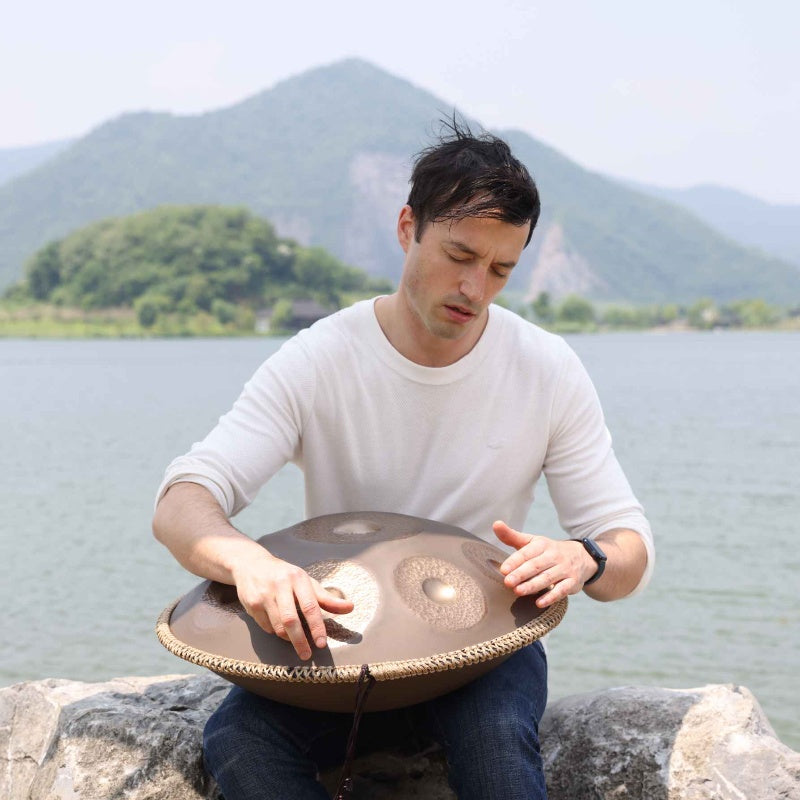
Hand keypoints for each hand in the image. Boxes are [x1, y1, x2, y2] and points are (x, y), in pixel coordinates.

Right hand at [232, 551, 353, 659]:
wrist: (251, 564)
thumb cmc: (285, 576)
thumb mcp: (306, 582)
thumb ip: (327, 598)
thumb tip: (350, 607)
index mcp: (298, 578)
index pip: (309, 606)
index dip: (317, 626)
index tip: (321, 643)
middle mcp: (280, 585)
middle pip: (291, 620)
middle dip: (300, 641)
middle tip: (307, 655)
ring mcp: (264, 595)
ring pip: (278, 626)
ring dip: (288, 638)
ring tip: (295, 640)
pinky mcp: (251, 604)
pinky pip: (266, 627)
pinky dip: (275, 632)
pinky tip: (279, 627)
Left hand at [493, 521, 595, 607]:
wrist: (580, 556)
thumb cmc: (548, 551)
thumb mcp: (532, 542)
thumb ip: (512, 536)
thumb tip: (496, 524)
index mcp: (542, 544)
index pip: (527, 553)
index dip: (515, 561)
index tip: (503, 569)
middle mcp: (554, 555)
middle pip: (536, 565)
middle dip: (521, 574)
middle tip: (507, 582)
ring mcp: (564, 569)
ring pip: (547, 578)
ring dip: (533, 585)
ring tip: (518, 591)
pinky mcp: (572, 582)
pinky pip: (562, 590)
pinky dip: (551, 597)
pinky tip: (539, 603)